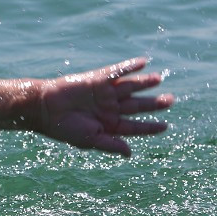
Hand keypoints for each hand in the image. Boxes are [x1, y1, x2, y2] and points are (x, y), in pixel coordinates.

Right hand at [36, 57, 173, 156]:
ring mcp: (104, 93)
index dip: (150, 127)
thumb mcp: (91, 140)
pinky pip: (117, 71)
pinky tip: (143, 62)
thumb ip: (111, 145)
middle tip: (171, 100)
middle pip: (137, 105)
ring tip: (159, 79)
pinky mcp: (97, 79)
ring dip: (145, 83)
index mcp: (108, 125)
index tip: (165, 126)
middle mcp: (109, 108)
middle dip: (154, 103)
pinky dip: (130, 67)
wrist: (45, 110)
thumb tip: (130, 152)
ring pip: (130, 87)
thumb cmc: (65, 129)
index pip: (134, 126)